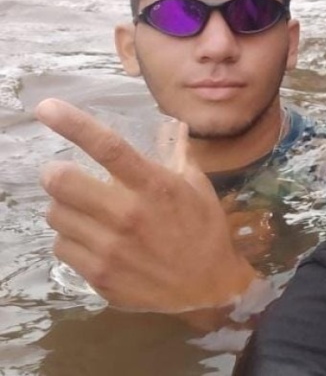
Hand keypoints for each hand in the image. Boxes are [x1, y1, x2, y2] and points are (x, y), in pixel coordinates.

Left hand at [36, 98, 256, 324]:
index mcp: (154, 186)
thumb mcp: (197, 186)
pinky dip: (70, 238)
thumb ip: (176, 155)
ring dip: (64, 207)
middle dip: (54, 173)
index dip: (73, 124)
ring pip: (55, 215)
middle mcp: (128, 215)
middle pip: (62, 183)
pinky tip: (91, 238)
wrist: (209, 286)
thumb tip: (169, 127)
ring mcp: (110, 249)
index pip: (108, 147)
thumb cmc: (205, 228)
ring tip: (84, 210)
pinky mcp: (98, 276)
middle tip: (60, 174)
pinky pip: (61, 247)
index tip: (46, 108)